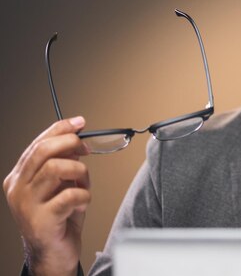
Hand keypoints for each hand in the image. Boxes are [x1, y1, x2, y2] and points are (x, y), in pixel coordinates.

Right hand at [3, 117, 90, 275]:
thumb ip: (64, 163)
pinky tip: (83, 201)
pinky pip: (69, 195)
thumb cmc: (59, 217)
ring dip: (79, 171)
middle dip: (69, 143)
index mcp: (19, 177)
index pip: (37, 144)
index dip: (60, 129)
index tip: (79, 122)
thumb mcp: (60, 185)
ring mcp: (26, 206)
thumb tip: (78, 141)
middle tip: (85, 149)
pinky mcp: (41, 221)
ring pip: (55, 169)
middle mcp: (17, 189)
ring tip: (83, 183)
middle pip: (42, 151)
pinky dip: (84, 194)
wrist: (54, 253)